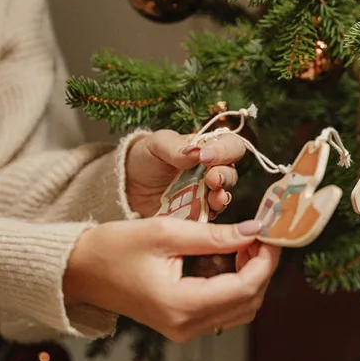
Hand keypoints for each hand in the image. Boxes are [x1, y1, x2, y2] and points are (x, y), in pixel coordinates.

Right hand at [63, 217, 279, 341]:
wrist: (79, 271)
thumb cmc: (114, 248)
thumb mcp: (167, 232)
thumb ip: (216, 235)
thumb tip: (256, 231)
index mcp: (182, 306)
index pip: (245, 288)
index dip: (266, 260)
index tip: (272, 233)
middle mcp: (187, 326)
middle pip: (249, 301)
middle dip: (262, 266)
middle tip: (260, 234)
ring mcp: (185, 329)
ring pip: (241, 308)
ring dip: (251, 275)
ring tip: (243, 242)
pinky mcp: (183, 323)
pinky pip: (224, 308)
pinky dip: (235, 283)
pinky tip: (226, 257)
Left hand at [125, 130, 245, 217]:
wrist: (128, 185)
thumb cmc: (147, 158)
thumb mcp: (156, 144)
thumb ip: (175, 146)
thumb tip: (196, 152)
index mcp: (208, 149)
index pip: (231, 146)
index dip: (226, 150)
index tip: (206, 156)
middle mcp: (213, 171)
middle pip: (231, 173)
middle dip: (224, 176)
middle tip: (211, 178)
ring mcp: (206, 194)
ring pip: (225, 195)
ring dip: (222, 197)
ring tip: (215, 197)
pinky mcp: (197, 213)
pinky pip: (210, 216)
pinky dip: (210, 214)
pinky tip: (205, 212)